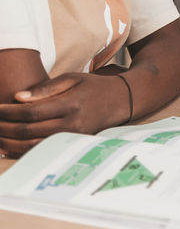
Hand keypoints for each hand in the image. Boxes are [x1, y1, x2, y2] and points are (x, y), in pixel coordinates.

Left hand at [0, 73, 128, 156]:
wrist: (120, 100)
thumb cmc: (94, 86)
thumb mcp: (73, 79)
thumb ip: (46, 88)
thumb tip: (18, 97)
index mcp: (71, 104)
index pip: (32, 112)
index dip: (10, 112)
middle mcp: (72, 123)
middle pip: (29, 130)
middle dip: (5, 127)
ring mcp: (72, 137)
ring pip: (33, 145)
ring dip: (10, 142)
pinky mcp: (72, 144)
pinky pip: (42, 150)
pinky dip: (22, 150)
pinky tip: (10, 145)